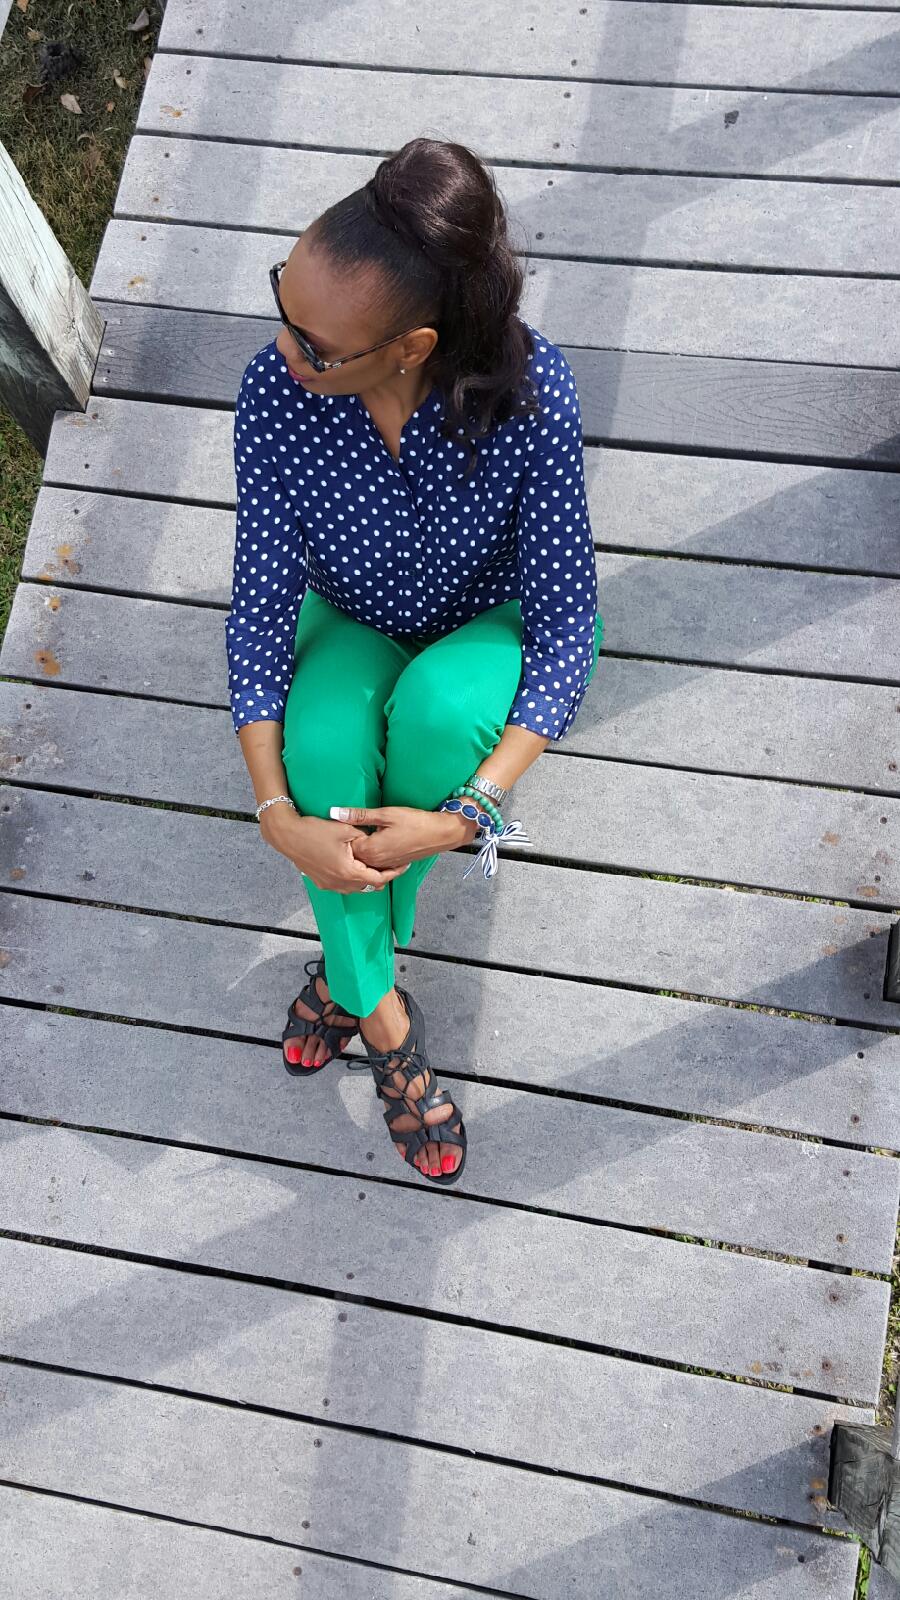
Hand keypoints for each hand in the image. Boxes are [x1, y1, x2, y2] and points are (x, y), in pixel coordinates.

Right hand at [260, 807, 410, 892]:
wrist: (288, 836)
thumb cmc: (315, 831)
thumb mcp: (345, 830)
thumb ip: (365, 839)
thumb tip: (376, 842)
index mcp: (349, 872)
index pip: (379, 879)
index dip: (393, 873)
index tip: (402, 865)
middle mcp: (340, 884)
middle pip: (370, 886)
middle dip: (382, 876)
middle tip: (391, 864)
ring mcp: (329, 885)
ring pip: (357, 888)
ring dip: (367, 878)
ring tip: (375, 864)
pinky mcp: (321, 882)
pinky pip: (344, 886)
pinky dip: (354, 879)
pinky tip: (356, 866)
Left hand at [330, 804, 476, 869]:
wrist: (440, 834)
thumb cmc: (414, 821)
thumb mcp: (385, 814)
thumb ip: (359, 815)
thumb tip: (334, 812)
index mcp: (370, 850)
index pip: (346, 845)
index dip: (343, 833)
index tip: (344, 823)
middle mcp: (375, 862)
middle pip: (353, 855)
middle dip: (349, 844)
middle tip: (351, 828)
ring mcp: (385, 865)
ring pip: (364, 860)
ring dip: (361, 849)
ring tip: (363, 835)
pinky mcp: (393, 865)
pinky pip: (376, 863)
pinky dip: (372, 855)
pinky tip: (375, 843)